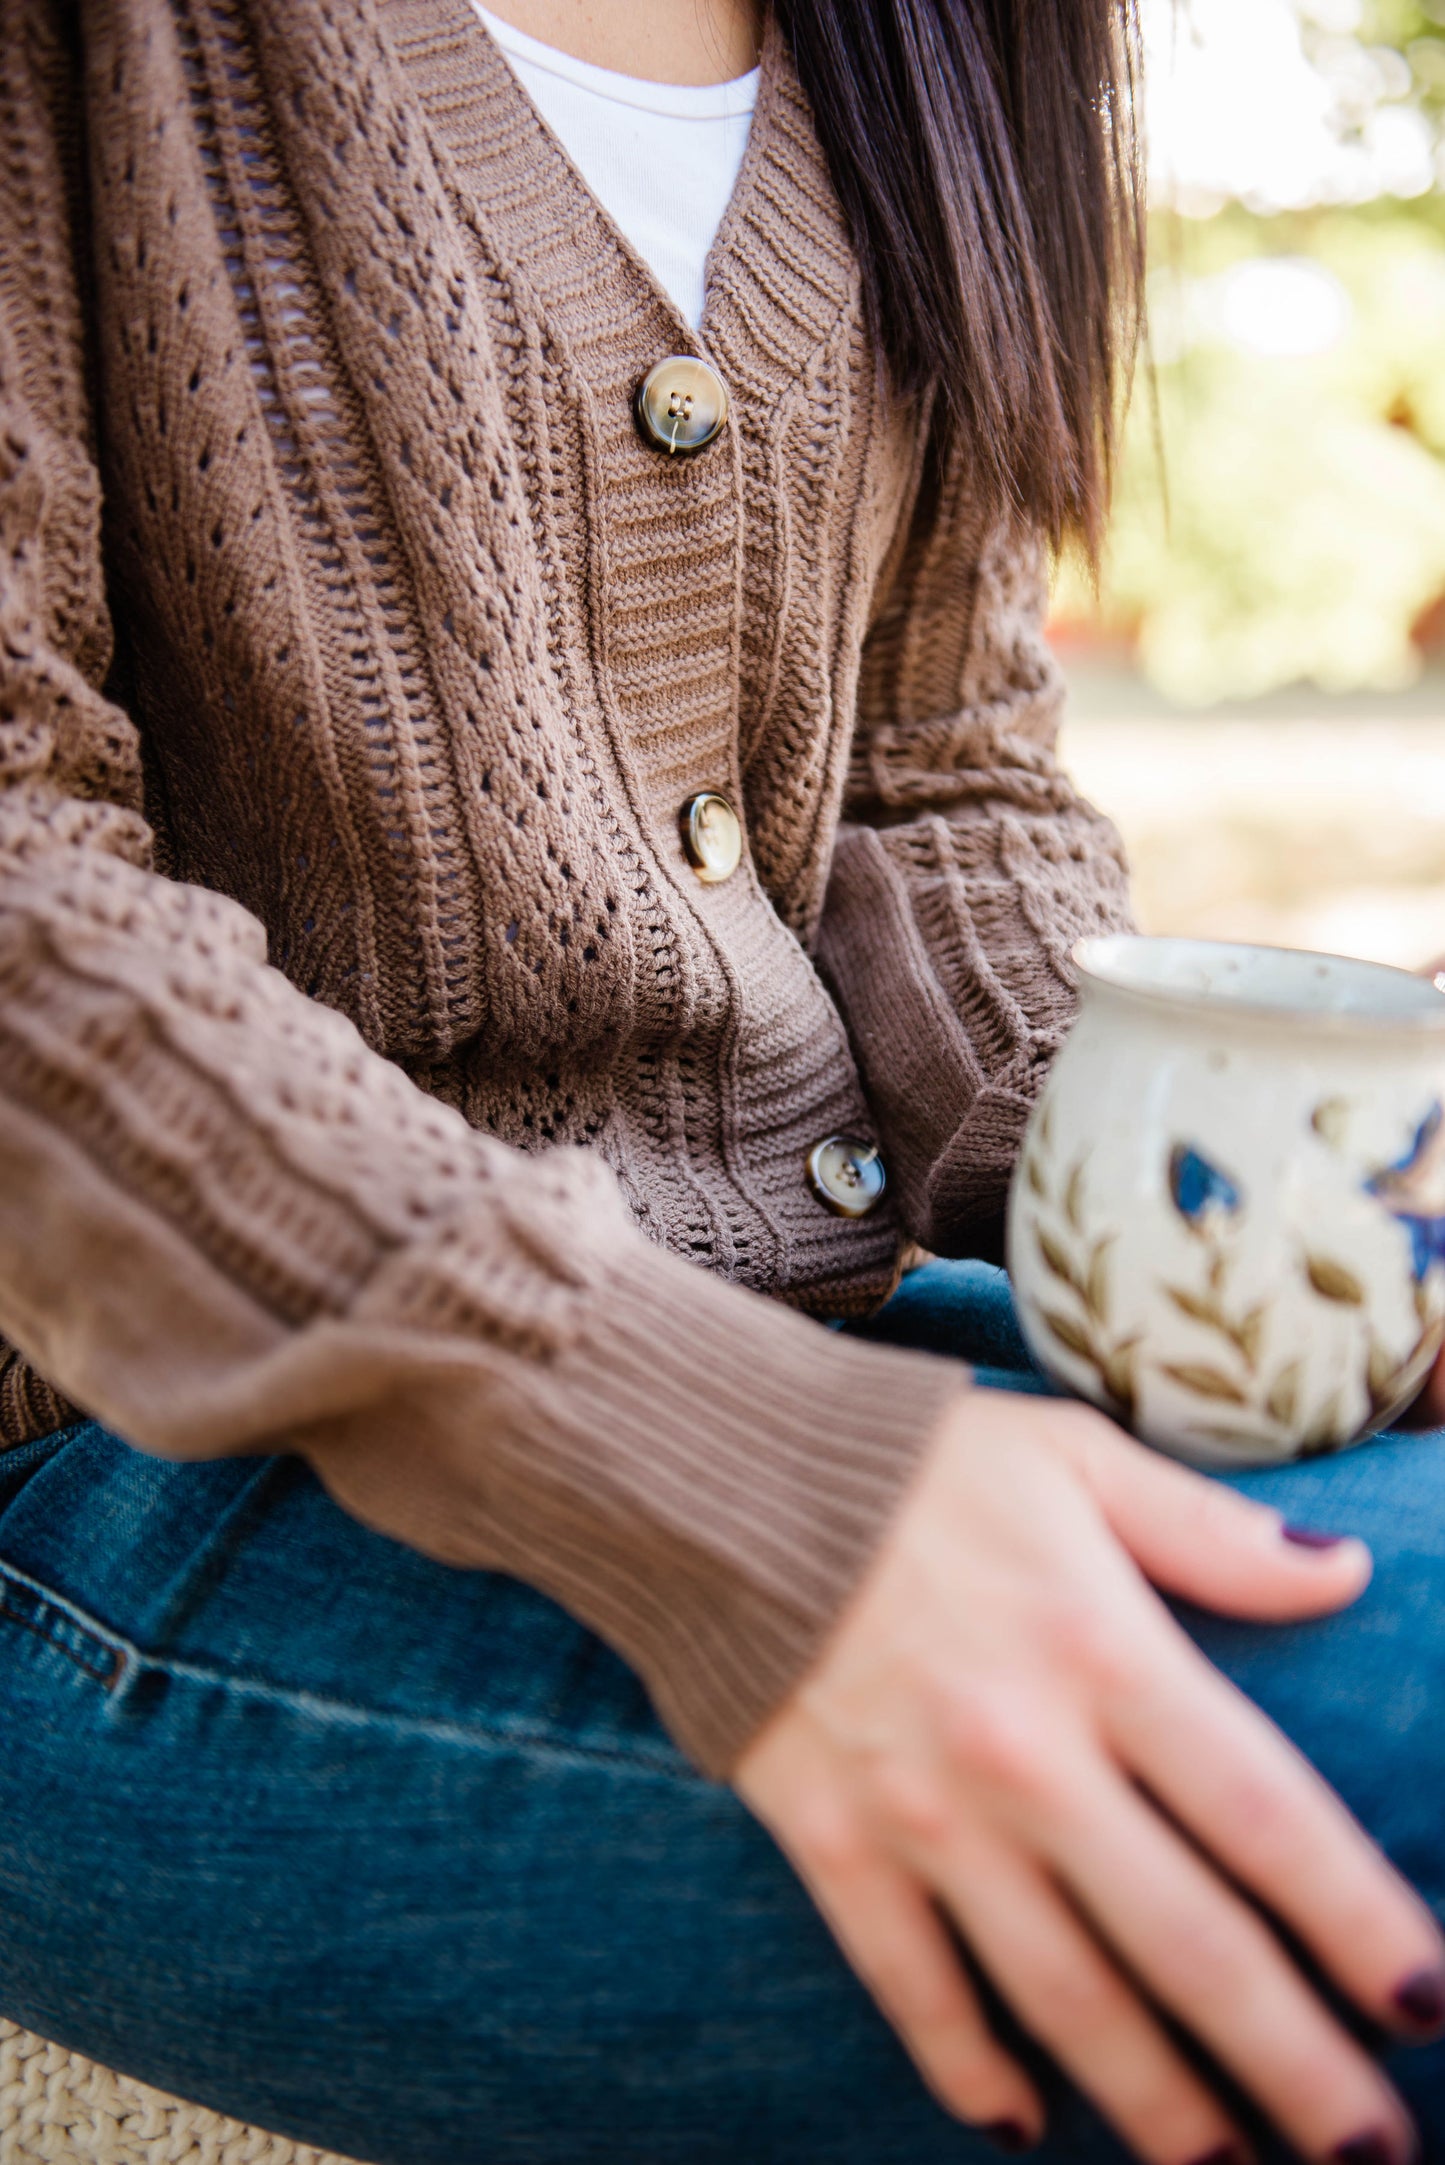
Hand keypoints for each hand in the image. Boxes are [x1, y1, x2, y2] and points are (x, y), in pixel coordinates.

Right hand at [736, 1391, 1443, 2163]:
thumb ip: (1209, 1529)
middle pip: (1185, 1942)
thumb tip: (1342, 1572)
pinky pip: (910, 1984)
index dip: (1354, 1920)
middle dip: (1290, 2063)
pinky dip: (966, 2067)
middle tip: (1373, 2154)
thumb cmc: (918, 1461)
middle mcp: (1026, 1753)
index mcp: (1102, 1649)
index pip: (1261, 1814)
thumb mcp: (1076, 1458)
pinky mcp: (832, 1841)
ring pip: (1062, 1997)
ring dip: (1156, 2101)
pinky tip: (1022, 2127)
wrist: (717, 1475)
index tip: (1426, 2006)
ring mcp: (924, 1813)